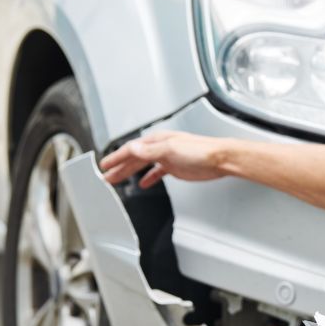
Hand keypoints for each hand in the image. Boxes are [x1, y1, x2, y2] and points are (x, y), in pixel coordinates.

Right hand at [99, 131, 228, 187]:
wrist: (220, 159)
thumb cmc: (201, 151)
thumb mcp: (171, 149)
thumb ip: (150, 151)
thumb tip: (133, 148)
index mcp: (157, 141)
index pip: (131, 149)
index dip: (116, 158)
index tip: (104, 165)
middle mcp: (161, 148)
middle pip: (134, 158)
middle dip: (119, 167)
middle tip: (106, 177)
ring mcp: (168, 157)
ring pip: (143, 165)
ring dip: (130, 173)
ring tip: (118, 180)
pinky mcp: (176, 167)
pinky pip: (157, 173)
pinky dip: (149, 178)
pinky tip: (144, 184)